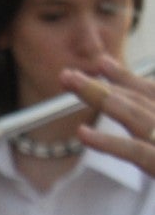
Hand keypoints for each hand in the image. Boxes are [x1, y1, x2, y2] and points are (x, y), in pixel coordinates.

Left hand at [69, 57, 154, 176]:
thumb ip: (151, 119)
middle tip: (68, 75)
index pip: (152, 92)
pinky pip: (134, 151)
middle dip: (102, 86)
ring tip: (73, 86)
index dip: (126, 78)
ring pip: (134, 116)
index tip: (101, 63)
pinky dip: (108, 142)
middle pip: (137, 100)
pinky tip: (83, 134)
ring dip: (102, 99)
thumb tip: (139, 115)